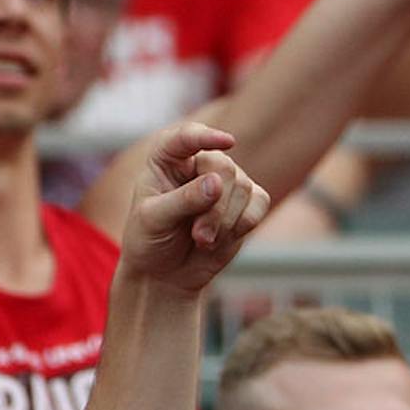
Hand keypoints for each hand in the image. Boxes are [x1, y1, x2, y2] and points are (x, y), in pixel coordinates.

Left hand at [119, 122, 270, 293]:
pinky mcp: (245, 201)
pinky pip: (260, 202)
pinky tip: (221, 239)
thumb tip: (216, 183)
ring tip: (202, 241)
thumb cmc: (149, 241)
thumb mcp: (154, 221)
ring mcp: (225, 180)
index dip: (204, 137)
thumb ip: (183, 200)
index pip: (185, 137)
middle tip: (198, 235)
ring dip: (224, 222)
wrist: (164, 273)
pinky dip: (243, 224)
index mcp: (166, 160)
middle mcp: (198, 163)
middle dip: (214, 208)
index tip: (227, 143)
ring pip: (243, 187)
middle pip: (223, 168)